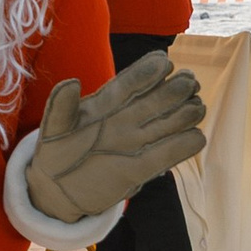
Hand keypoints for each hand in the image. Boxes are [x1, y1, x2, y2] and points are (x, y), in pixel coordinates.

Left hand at [24, 47, 205, 224]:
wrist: (54, 189)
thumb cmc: (53, 153)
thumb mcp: (52, 130)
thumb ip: (60, 107)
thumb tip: (71, 82)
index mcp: (103, 105)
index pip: (128, 84)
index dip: (145, 72)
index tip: (164, 61)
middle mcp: (124, 121)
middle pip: (154, 101)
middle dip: (173, 89)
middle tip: (190, 80)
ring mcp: (134, 143)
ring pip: (165, 124)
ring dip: (183, 114)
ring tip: (198, 104)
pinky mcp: (140, 169)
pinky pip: (165, 155)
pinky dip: (183, 147)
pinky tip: (197, 137)